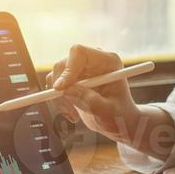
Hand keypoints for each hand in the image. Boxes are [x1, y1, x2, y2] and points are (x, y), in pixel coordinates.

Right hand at [48, 44, 171, 157]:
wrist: (118, 120)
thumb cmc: (120, 115)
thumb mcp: (108, 111)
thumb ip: (91, 100)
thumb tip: (67, 91)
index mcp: (108, 61)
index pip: (79, 53)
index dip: (67, 69)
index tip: (60, 89)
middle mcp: (93, 60)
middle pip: (63, 64)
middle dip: (61, 89)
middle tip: (68, 111)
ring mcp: (81, 68)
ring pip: (56, 76)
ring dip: (59, 98)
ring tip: (73, 115)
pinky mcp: (72, 78)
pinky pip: (54, 84)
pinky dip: (57, 100)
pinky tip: (71, 112)